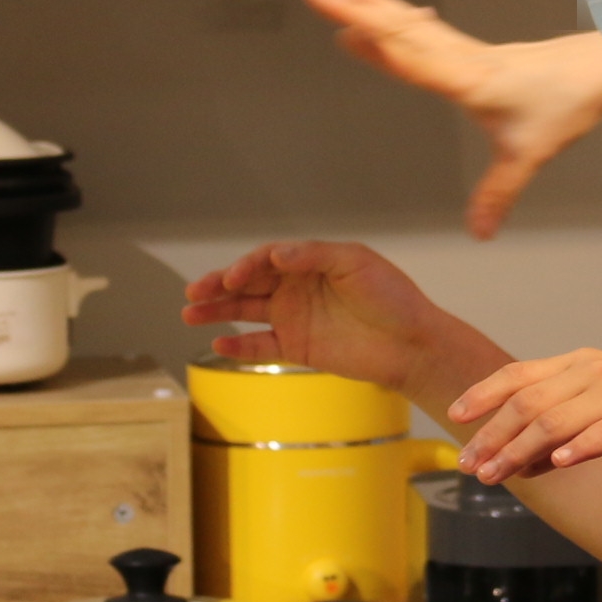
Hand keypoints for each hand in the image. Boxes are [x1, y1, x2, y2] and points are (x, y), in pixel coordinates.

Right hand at [178, 240, 480, 402]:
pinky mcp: (299, 348)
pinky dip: (239, 346)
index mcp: (310, 262)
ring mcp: (295, 318)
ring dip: (217, 312)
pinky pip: (261, 346)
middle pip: (248, 284)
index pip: (267, 258)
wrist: (412, 345)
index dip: (247, 265)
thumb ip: (313, 255)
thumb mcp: (356, 263)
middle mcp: (298, 287)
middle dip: (218, 286)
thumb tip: (277, 253)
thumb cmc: (392, 298)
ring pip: (246, 313)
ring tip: (189, 313)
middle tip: (192, 291)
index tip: (233, 277)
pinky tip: (218, 343)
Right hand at [304, 0, 601, 237]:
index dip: (376, 44)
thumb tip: (480, 234)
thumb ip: (499, 194)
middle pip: (402, 29)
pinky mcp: (476, 50)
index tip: (342, 29)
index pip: (413, 58)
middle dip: (359, 10)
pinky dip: (403, 15)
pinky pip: (428, 28)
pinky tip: (394, 8)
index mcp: (469, 81)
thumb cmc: (566, 106)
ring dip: (376, 4)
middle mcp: (463, 58)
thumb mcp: (530, 156)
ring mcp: (469, 49)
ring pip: (412, 22)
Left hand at [444, 350, 601, 482]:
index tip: (454, 416)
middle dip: (492, 435)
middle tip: (468, 466)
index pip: (520, 374)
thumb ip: (564, 427)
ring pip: (557, 421)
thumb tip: (519, 461)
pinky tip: (556, 463)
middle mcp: (594, 372)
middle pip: (529, 402)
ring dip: (519, 449)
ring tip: (496, 476)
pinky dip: (579, 446)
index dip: (484, 393)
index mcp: (580, 363)